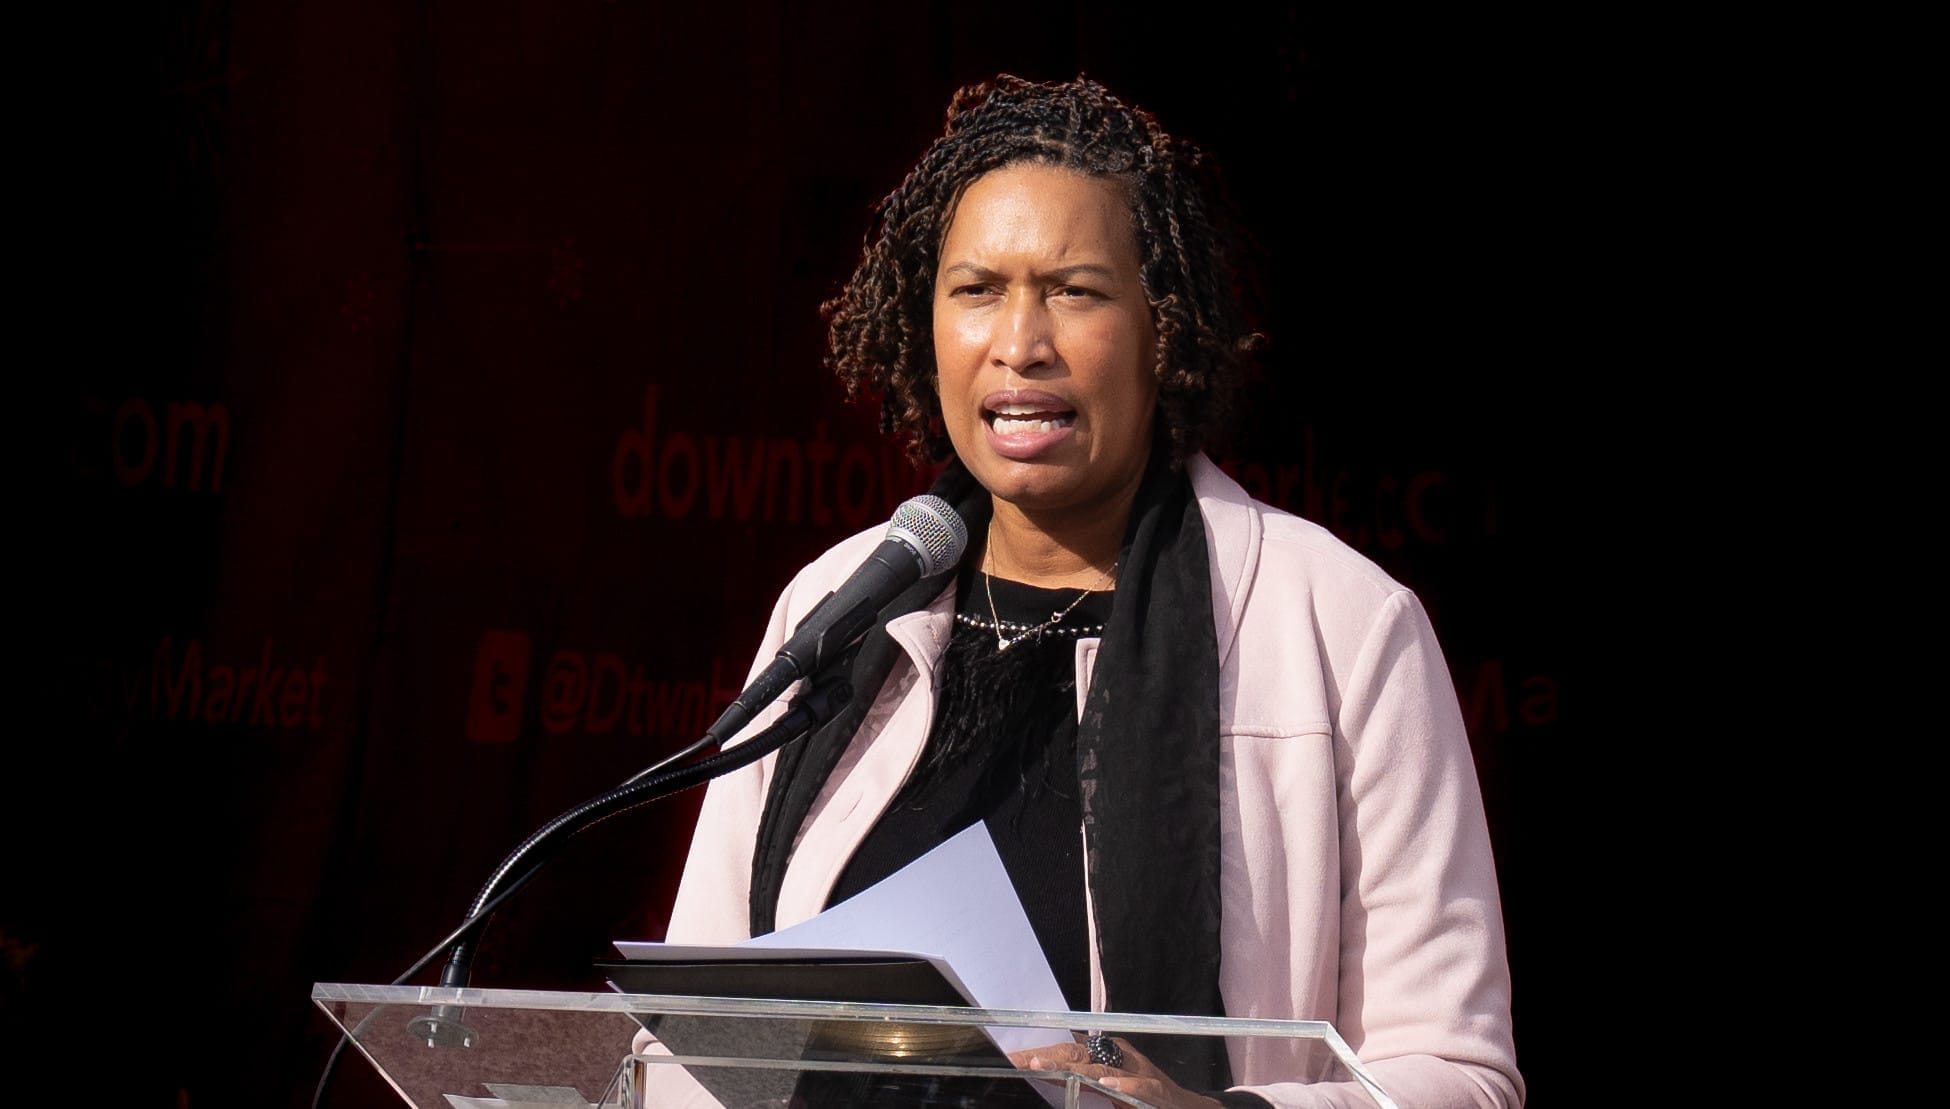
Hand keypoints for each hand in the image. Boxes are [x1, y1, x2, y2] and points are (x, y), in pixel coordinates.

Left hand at [1008, 1035, 1223, 1108]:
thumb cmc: (1143, 1098)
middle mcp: (1117, 1057)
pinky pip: (1138, 1087)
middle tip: (1016, 1060)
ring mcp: (1136, 1071)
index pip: (1064, 1049)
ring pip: (1098, 1067)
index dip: (1037, 1052)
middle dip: (1044, 1057)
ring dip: (1069, 1067)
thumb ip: (1079, 1081)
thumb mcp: (1105, 1087)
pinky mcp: (1155, 1090)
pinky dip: (1123, 1086)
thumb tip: (1043, 1073)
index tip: (1010, 1058)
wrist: (1182, 1107)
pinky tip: (1106, 1086)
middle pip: (1074, 1052)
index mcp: (1103, 1055)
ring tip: (1041, 1066)